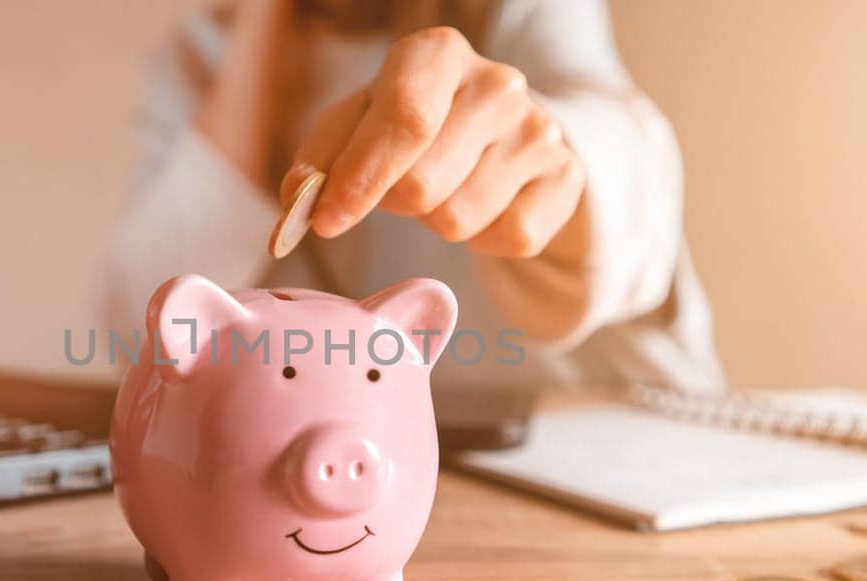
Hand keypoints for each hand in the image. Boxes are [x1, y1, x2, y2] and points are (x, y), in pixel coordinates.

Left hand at [280, 27, 583, 257]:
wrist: (502, 134)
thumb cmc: (413, 128)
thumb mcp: (358, 125)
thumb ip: (320, 161)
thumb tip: (300, 202)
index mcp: (439, 55)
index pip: (404, 120)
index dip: (360, 179)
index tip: (326, 221)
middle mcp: (498, 84)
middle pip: (423, 185)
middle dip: (395, 203)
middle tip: (401, 185)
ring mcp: (540, 130)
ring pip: (460, 220)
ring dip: (437, 222)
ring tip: (447, 188)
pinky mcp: (566, 178)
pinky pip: (508, 239)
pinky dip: (483, 239)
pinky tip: (485, 204)